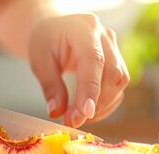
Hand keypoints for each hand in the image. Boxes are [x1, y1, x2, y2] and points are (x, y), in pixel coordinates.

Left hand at [29, 13, 129, 127]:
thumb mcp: (39, 60)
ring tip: (75, 118)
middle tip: (72, 121)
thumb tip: (57, 112)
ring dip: (101, 106)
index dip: (91, 89)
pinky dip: (104, 104)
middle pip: (113, 74)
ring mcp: (114, 48)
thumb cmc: (46, 40)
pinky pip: (117, 87)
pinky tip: (86, 112)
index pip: (94, 60)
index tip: (85, 113)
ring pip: (119, 82)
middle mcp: (105, 36)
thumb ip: (50, 85)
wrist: (55, 29)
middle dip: (96, 103)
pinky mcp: (117, 62)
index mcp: (84, 28)